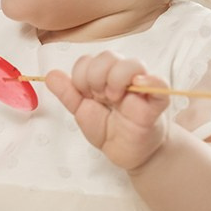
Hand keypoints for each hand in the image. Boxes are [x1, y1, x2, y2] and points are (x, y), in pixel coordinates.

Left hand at [45, 51, 170, 171]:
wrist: (129, 153)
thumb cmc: (109, 130)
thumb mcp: (82, 112)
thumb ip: (68, 94)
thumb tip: (50, 75)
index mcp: (102, 78)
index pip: (89, 60)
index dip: (81, 75)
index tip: (84, 94)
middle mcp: (121, 78)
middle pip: (108, 57)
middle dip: (95, 76)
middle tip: (99, 98)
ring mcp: (141, 87)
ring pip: (133, 64)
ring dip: (117, 78)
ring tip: (114, 99)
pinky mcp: (156, 102)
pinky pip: (160, 84)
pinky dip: (151, 81)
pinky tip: (139, 85)